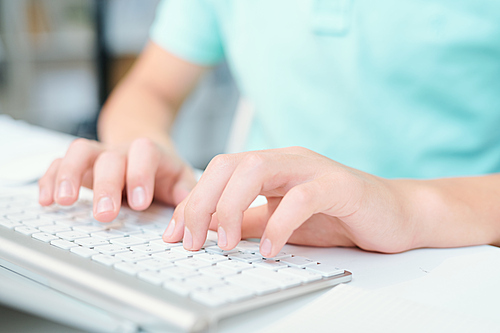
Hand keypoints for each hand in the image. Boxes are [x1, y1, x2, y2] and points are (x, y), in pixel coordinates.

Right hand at [38, 137, 195, 221]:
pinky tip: (45, 200)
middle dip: (105, 186)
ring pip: (79, 152)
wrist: (145, 147)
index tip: (140, 203)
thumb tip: (187, 220)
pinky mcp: (79, 165)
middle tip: (104, 214)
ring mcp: (97, 156)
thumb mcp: (182, 180)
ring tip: (63, 201)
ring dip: (69, 175)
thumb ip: (186, 195)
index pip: (145, 154)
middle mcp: (121, 151)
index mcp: (150, 153)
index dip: (140, 176)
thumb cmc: (163, 170)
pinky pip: (59, 163)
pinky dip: (49, 179)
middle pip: (109, 159)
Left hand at [163, 147, 417, 256]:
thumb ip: (249, 221)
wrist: (393, 214)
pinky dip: (280, 224)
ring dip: (232, 208)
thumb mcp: (280, 221)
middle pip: (229, 165)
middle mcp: (286, 160)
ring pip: (257, 169)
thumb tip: (210, 230)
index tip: (174, 235)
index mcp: (269, 165)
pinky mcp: (338, 185)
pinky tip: (272, 250)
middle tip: (191, 241)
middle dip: (202, 203)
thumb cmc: (337, 216)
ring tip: (227, 245)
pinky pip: (301, 198)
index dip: (191, 202)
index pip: (218, 172)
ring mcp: (312, 168)